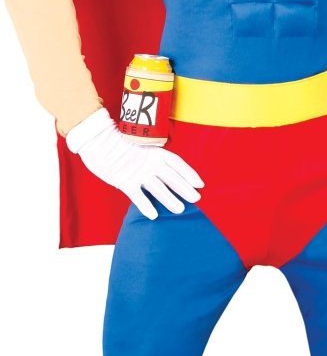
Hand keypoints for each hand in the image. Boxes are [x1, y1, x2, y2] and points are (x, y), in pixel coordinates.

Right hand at [65, 107, 204, 219]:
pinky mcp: (124, 181)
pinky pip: (137, 196)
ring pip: (158, 189)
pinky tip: (153, 215)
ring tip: (179, 210)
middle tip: (196, 199)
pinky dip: (146, 205)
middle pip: (172, 178)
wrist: (98, 140)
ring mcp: (137, 172)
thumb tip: (165, 174)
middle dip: (185, 189)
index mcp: (154, 152)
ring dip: (170, 200)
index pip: (177, 163)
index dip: (189, 173)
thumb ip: (152, 161)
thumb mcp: (140, 150)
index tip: (200, 184)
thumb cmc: (119, 146)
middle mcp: (149, 162)